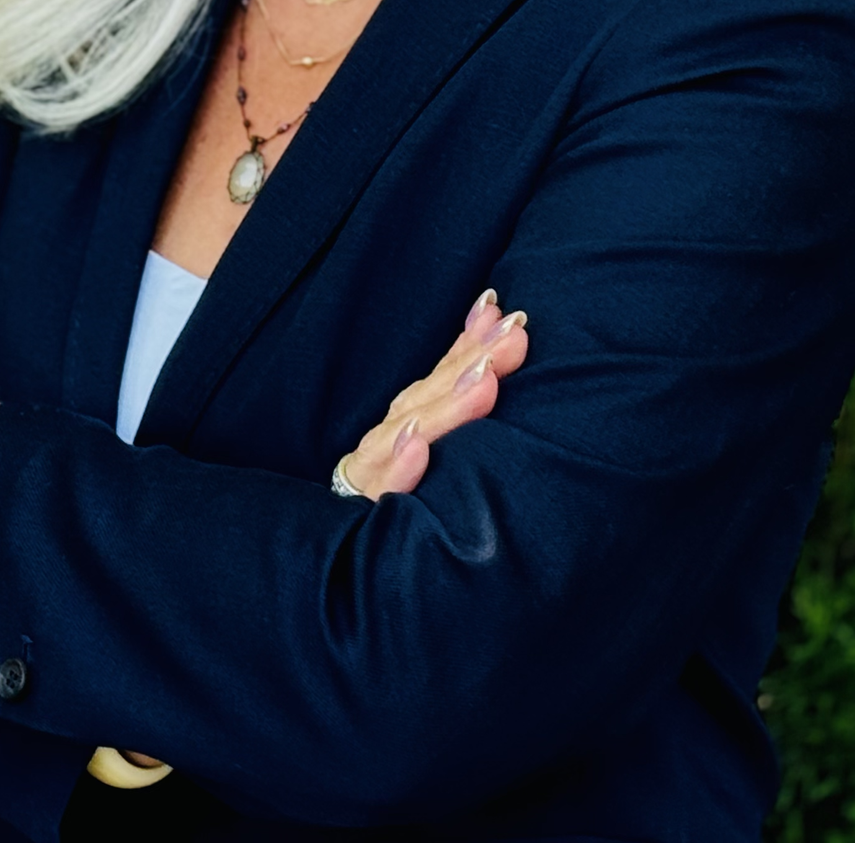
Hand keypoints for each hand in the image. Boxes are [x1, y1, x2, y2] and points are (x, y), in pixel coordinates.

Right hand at [334, 287, 528, 498]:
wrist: (343, 547)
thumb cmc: (396, 482)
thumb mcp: (429, 430)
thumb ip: (456, 378)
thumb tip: (491, 308)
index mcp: (411, 416)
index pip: (442, 374)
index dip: (472, 342)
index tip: (503, 312)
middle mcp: (391, 437)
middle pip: (429, 397)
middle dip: (472, 363)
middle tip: (511, 337)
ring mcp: (375, 472)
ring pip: (409, 434)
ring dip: (447, 406)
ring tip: (484, 381)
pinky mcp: (365, 510)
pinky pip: (382, 489)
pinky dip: (398, 467)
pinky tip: (417, 448)